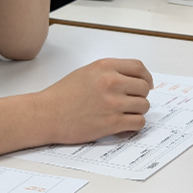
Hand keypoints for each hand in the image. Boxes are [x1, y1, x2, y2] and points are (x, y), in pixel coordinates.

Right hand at [37, 58, 153, 142]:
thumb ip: (110, 73)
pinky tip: (125, 124)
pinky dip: (135, 124)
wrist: (46, 114)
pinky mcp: (112, 123)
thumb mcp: (86, 72)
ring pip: (144, 106)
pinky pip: (138, 122)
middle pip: (144, 88)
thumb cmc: (62, 95)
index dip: (146, 77)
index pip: (139, 68)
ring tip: (125, 113)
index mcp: (105, 67)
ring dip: (137, 111)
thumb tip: (133, 80)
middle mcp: (111, 82)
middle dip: (140, 96)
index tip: (147, 84)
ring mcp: (113, 103)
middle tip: (131, 102)